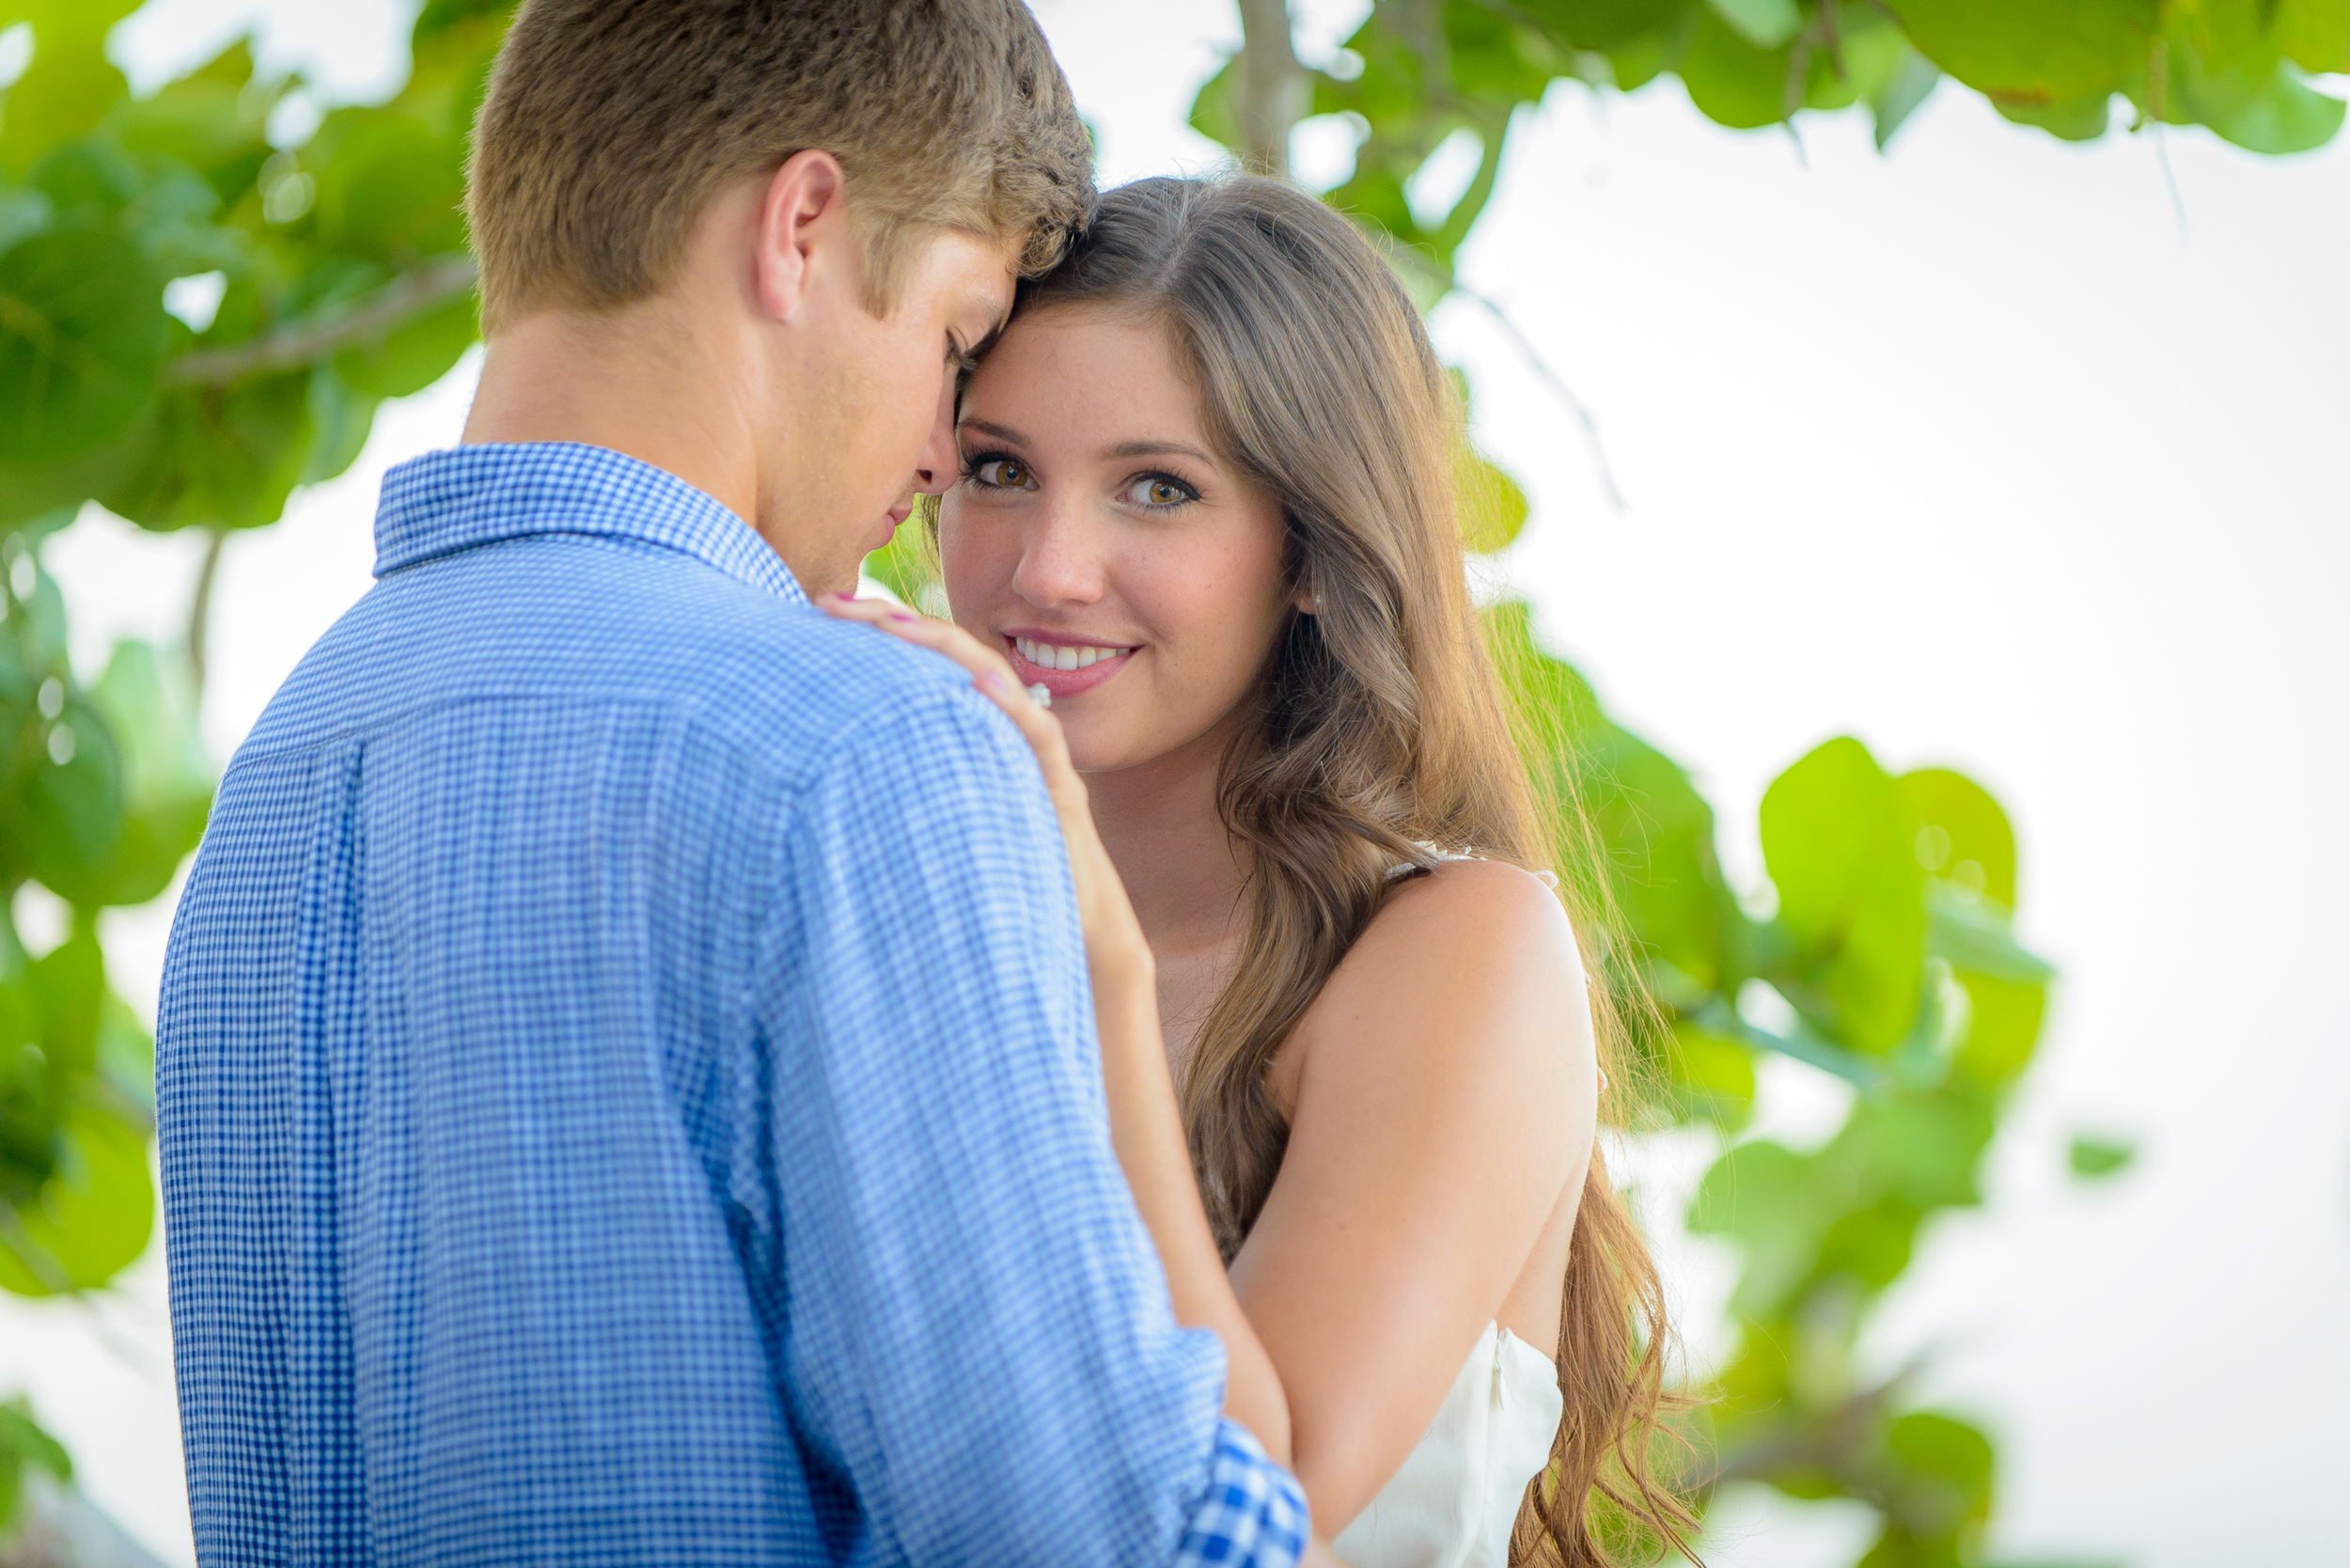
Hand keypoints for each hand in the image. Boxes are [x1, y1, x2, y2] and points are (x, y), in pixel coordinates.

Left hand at [817, 596, 1152, 987]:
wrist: (1075, 930)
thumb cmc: (1001, 880)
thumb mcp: (933, 823)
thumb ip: (896, 788)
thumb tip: (812, 778)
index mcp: (971, 732)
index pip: (922, 664)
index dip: (875, 632)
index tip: (818, 610)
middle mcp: (1003, 730)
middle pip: (949, 656)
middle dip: (891, 623)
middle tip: (831, 602)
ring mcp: (1035, 756)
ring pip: (991, 681)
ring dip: (943, 648)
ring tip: (892, 622)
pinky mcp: (1063, 790)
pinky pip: (1041, 738)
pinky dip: (1011, 706)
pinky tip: (980, 685)